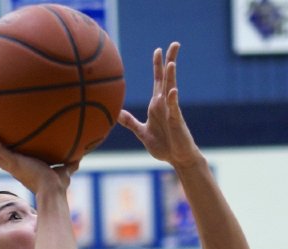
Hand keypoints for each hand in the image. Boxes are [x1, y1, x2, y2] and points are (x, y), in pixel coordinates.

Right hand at [0, 123, 77, 193]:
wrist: (53, 190)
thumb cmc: (58, 186)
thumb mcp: (65, 171)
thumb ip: (70, 164)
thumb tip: (81, 158)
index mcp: (21, 169)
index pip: (7, 159)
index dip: (1, 151)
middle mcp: (13, 167)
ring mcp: (10, 165)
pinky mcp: (11, 162)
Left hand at [118, 43, 200, 168]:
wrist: (177, 158)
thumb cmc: (163, 146)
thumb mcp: (142, 132)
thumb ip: (130, 122)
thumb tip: (117, 114)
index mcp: (157, 105)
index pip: (158, 81)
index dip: (158, 66)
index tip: (158, 50)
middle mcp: (165, 104)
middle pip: (167, 79)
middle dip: (170, 61)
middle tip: (174, 44)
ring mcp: (171, 111)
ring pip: (171, 90)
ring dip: (171, 76)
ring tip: (172, 62)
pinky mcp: (176, 122)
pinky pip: (174, 109)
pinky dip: (173, 100)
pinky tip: (172, 91)